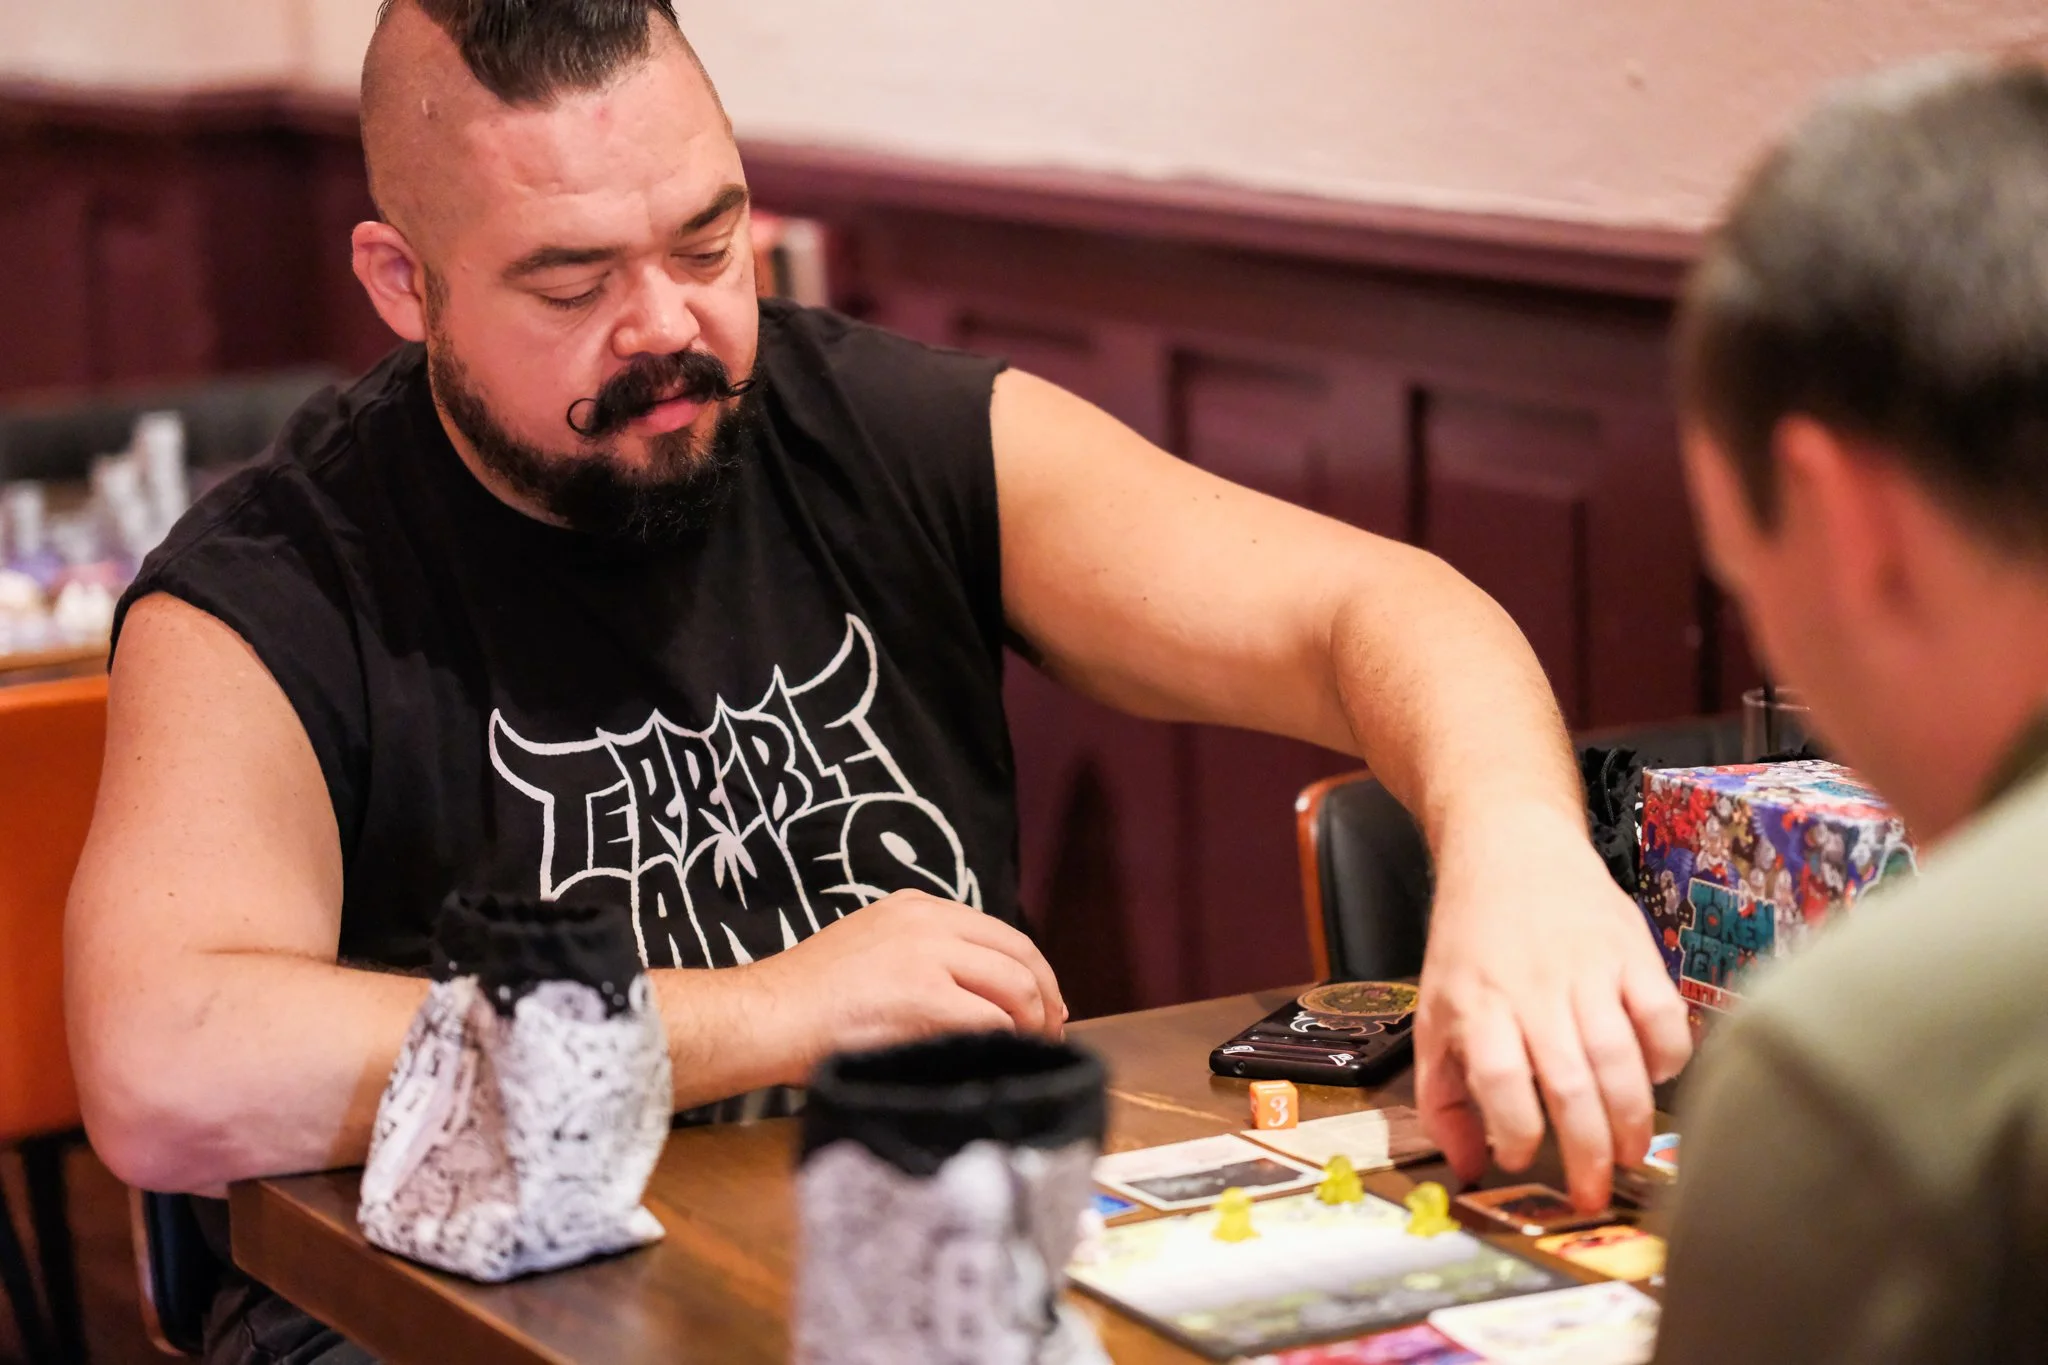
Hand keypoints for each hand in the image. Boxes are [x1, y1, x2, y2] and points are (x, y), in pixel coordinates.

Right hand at [750, 890, 1067, 1077]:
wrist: (768, 1014)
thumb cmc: (811, 1000)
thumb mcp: (873, 950)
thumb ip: (924, 958)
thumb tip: (978, 993)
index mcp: (916, 907)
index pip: (1000, 933)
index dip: (1034, 971)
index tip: (1044, 1005)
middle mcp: (927, 921)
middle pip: (1018, 954)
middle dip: (1046, 997)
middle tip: (1052, 1033)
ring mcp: (927, 955)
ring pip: (1015, 985)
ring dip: (1034, 1023)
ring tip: (1033, 1052)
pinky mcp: (924, 995)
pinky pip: (991, 1019)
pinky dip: (1008, 1042)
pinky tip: (1005, 1061)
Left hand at [1414, 806, 1690, 1210]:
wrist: (1510, 847)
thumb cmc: (1471, 940)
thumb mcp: (1433, 1008)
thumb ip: (1442, 1091)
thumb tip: (1467, 1164)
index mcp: (1477, 1003)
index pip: (1501, 1079)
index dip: (1514, 1130)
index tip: (1518, 1159)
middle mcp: (1533, 988)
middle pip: (1569, 1082)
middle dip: (1586, 1150)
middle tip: (1593, 1192)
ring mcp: (1588, 968)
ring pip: (1619, 1056)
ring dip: (1632, 1118)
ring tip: (1631, 1155)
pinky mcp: (1632, 950)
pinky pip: (1664, 1014)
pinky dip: (1669, 1055)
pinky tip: (1659, 1077)